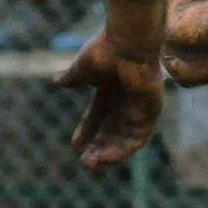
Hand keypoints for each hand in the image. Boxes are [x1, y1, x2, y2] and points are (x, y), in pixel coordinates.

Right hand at [54, 31, 164, 170]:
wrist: (127, 43)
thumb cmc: (105, 51)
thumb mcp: (82, 69)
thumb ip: (72, 78)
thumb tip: (57, 81)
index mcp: (110, 90)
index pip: (98, 116)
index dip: (87, 130)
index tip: (74, 144)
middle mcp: (126, 100)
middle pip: (113, 131)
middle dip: (99, 148)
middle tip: (85, 163)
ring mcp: (140, 107)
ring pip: (126, 138)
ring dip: (110, 153)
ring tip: (93, 163)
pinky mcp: (150, 112)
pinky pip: (138, 138)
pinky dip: (123, 149)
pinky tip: (108, 157)